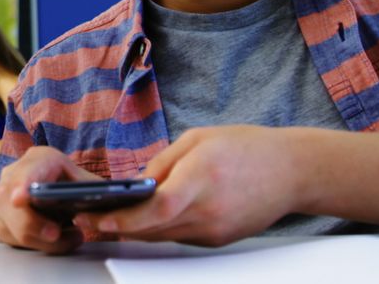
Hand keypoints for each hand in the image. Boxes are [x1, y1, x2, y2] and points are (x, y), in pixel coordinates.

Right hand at [0, 146, 100, 253]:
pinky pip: (9, 236)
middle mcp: (16, 173)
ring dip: (38, 238)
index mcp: (41, 158)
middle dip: (32, 223)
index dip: (24, 184)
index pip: (30, 169)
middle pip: (10, 199)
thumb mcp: (90, 185)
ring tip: (68, 238)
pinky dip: (34, 244)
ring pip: (8, 222)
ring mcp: (3, 196)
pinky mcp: (0, 217)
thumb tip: (106, 199)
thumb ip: (95, 191)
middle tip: (55, 234)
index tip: (20, 199)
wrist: (63, 195)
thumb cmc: (75, 188)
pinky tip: (53, 242)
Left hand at [74, 125, 302, 245]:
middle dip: (117, 226)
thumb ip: (164, 162)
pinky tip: (141, 220)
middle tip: (86, 220)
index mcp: (202, 178)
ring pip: (164, 235)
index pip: (158, 208)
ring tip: (103, 220)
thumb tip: (135, 183)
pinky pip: (180, 236)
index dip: (125, 218)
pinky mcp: (220, 238)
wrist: (293, 171)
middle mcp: (209, 210)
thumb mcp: (199, 139)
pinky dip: (159, 229)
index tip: (98, 217)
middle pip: (154, 227)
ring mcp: (216, 229)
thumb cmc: (245, 147)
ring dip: (134, 230)